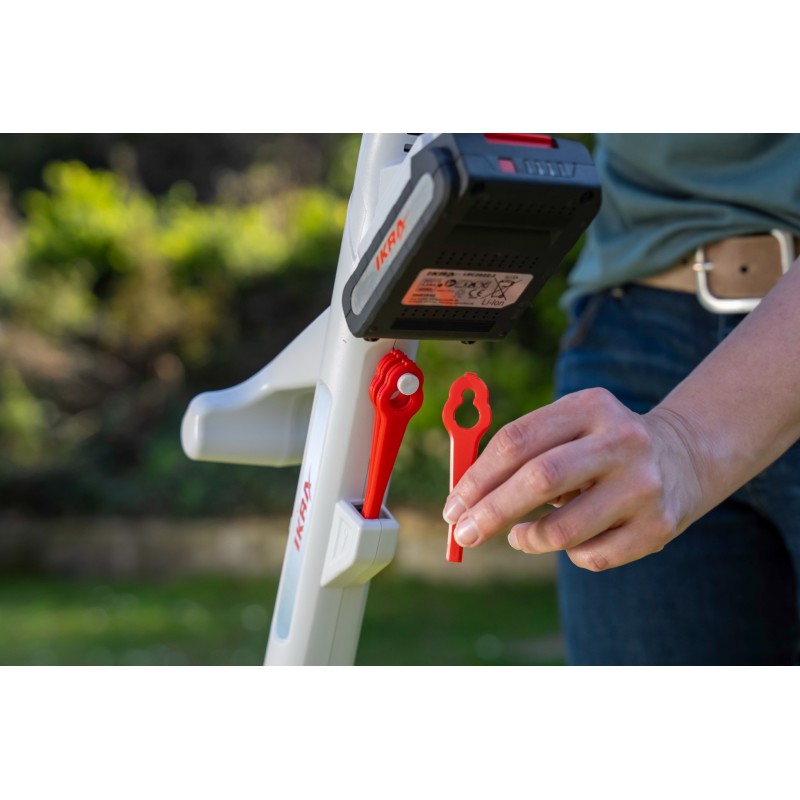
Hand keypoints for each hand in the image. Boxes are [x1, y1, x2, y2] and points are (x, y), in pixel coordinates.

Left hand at [441, 387, 706, 570]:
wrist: (684, 456)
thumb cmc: (600, 446)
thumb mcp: (569, 427)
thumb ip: (519, 451)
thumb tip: (464, 499)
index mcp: (590, 406)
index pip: (517, 440)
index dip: (477, 477)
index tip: (453, 506)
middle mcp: (622, 440)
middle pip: (539, 479)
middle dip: (490, 512)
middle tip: (463, 535)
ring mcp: (644, 485)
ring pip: (563, 530)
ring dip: (528, 539)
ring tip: (520, 535)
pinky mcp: (659, 526)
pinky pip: (591, 556)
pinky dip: (569, 553)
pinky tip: (574, 538)